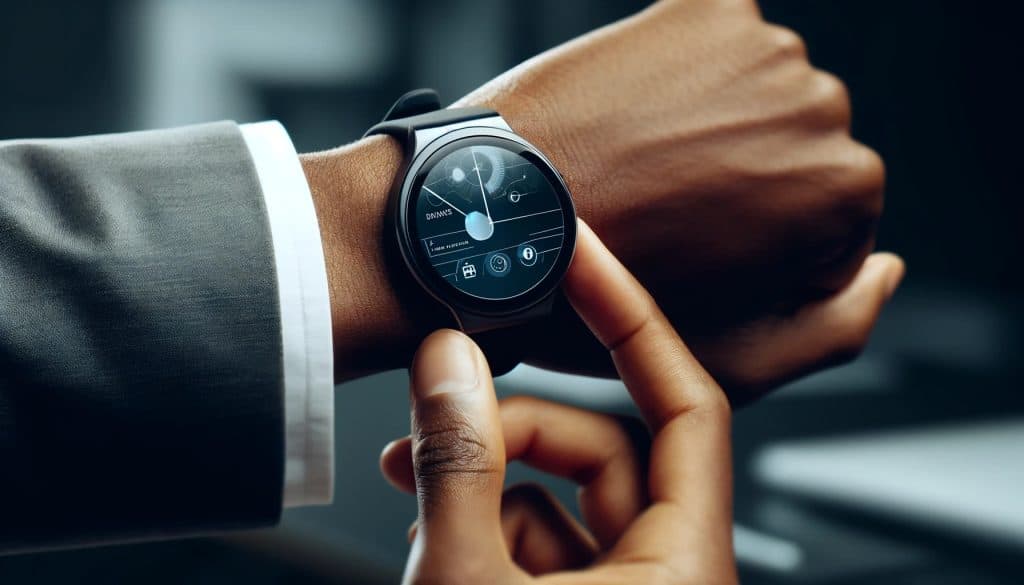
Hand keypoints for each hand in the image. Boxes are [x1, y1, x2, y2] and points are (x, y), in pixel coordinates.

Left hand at [302, 0, 902, 395]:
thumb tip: (888, 268)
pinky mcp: (701, 8)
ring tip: (637, 164)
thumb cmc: (601, 301)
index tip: (697, 250)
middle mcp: (820, 106)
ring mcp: (760, 47)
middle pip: (796, 145)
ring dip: (710, 121)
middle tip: (661, 207)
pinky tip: (634, 112)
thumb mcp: (734, 359)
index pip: (829, 215)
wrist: (490, 222)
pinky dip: (684, 69)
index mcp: (842, 192)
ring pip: (757, 92)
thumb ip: (838, 324)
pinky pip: (715, 36)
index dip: (760, 241)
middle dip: (742, 177)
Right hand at [379, 222, 736, 583]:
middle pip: (605, 446)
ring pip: (566, 492)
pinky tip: (431, 532)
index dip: (630, 319)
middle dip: (514, 424)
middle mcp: (667, 577)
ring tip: (414, 487)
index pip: (688, 406)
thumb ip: (458, 468)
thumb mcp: (465, 581)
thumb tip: (449, 364)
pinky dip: (487, 523)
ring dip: (486, 479)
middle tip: (437, 416)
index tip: (583, 257)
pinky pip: (545, 539)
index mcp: (682, 568)